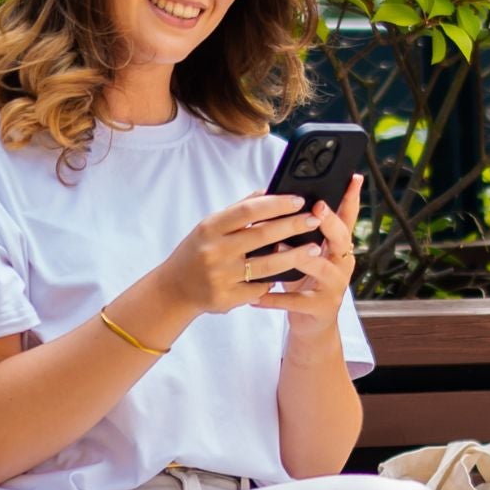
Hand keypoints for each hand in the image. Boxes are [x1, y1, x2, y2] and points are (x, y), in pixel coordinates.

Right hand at [162, 190, 326, 315]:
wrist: (175, 289)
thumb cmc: (197, 252)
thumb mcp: (210, 227)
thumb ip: (238, 211)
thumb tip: (268, 191)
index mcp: (211, 228)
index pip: (248, 211)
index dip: (276, 204)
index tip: (298, 200)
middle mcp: (215, 251)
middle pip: (262, 236)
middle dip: (292, 226)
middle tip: (314, 220)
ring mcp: (221, 276)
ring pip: (267, 266)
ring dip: (294, 256)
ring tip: (314, 247)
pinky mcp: (228, 298)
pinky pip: (260, 288)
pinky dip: (275, 280)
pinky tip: (289, 273)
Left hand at [249, 173, 361, 343]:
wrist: (311, 323)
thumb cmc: (305, 280)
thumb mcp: (308, 252)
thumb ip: (302, 230)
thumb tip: (284, 196)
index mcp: (338, 246)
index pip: (348, 217)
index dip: (352, 198)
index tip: (353, 178)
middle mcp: (341, 263)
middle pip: (340, 238)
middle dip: (329, 223)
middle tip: (317, 209)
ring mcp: (333, 286)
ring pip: (320, 267)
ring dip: (299, 256)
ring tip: (278, 248)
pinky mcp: (319, 307)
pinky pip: (295, 300)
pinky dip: (274, 298)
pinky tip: (256, 295)